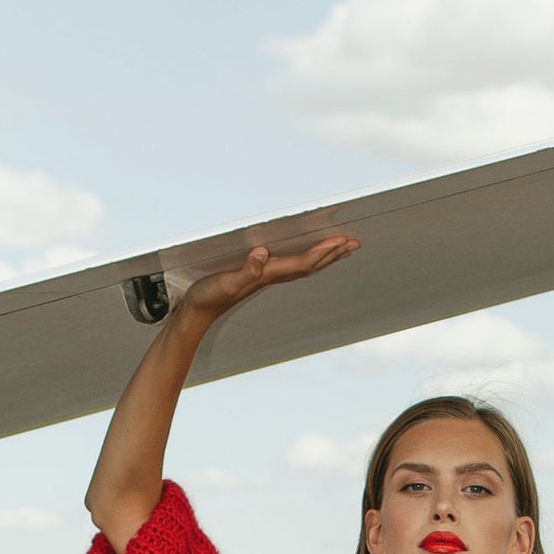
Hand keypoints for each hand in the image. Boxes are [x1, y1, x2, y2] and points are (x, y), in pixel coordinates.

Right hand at [177, 232, 357, 325]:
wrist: (198, 312)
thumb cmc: (209, 297)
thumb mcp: (225, 282)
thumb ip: (245, 270)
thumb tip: (262, 254)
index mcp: (267, 275)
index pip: (303, 262)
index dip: (323, 251)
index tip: (342, 240)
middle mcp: (272, 277)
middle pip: (311, 265)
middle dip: (333, 253)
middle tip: (355, 243)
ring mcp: (267, 278)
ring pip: (305, 266)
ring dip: (324, 257)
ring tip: (342, 249)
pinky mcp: (260, 277)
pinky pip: (292, 266)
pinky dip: (307, 259)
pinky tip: (309, 256)